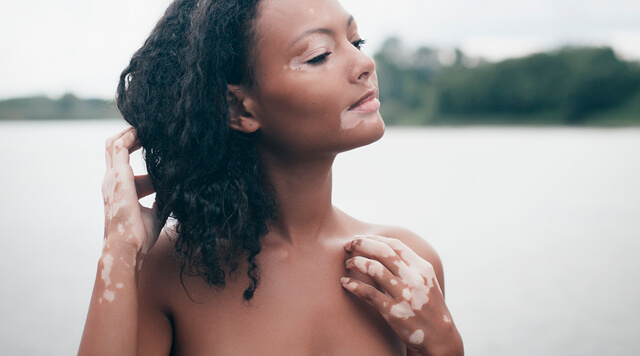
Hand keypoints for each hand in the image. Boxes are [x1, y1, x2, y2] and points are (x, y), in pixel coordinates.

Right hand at [102, 127, 162, 256]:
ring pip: (113, 144)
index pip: (122, 162)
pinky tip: (144, 132)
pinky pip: (119, 146)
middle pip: (113, 149)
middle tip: (148, 129)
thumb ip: (162, 199)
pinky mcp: (117, 176)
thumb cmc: (140, 236)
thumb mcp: (155, 212)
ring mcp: (112, 178)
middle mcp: (111, 181)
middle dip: (129, 136)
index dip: (136, 150)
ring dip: (129, 133)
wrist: (128, 246)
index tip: (153, 143)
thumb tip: (176, 190)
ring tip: (147, 126)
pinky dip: (130, 136)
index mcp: (118, 189)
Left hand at [341, 235, 461, 355]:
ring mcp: (404, 295)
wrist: (440, 338)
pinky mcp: (394, 312)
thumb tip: (382, 249)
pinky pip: (368, 293)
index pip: (395, 244)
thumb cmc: (428, 306)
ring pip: (374, 269)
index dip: (374, 238)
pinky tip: (345, 283)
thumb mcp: (426, 281)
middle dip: (362, 244)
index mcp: (422, 268)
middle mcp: (414, 279)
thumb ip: (409, 266)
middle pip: (383, 252)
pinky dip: (354, 285)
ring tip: (347, 264)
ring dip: (356, 262)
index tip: (360, 239)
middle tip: (347, 245)